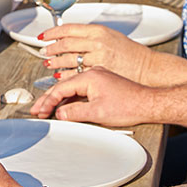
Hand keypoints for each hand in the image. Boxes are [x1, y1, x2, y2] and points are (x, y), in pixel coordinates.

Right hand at [30, 68, 153, 127]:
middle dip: (49, 99)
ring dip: (58, 97)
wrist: (149, 103)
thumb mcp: (98, 113)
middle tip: (37, 110)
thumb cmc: (129, 105)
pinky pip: (80, 88)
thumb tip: (60, 113)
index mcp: (89, 76)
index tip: (40, 111)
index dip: (49, 102)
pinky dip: (70, 97)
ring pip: (71, 86)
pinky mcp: (102, 83)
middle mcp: (92, 73)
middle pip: (64, 85)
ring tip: (46, 107)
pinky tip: (64, 105)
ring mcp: (98, 77)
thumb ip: (76, 112)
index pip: (61, 88)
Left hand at [37, 22, 150, 81]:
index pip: (69, 29)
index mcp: (98, 31)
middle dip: (52, 48)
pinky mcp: (99, 72)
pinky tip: (60, 76)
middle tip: (44, 51)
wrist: (147, 68)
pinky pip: (77, 73)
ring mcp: (98, 58)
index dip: (53, 32)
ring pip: (69, 59)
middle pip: (66, 44)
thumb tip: (71, 37)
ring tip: (49, 64)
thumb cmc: (131, 54)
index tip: (44, 36)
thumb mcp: (110, 36)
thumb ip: (91, 36)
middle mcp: (97, 42)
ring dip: (56, 62)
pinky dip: (66, 75)